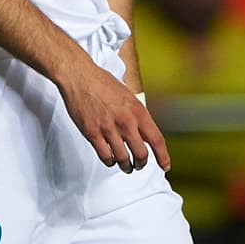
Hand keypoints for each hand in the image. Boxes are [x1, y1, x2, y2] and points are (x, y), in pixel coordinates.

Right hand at [56, 59, 170, 174]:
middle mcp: (125, 121)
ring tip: (126, 166)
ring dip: (126, 166)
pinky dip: (110, 161)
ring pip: (123, 159)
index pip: (156, 139)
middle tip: (139, 164)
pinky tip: (111, 158)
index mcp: (137, 111)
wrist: (79, 76)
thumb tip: (143, 132)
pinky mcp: (93, 133)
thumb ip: (136, 115)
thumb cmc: (102, 82)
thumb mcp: (128, 96)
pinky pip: (105, 156)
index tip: (165, 165)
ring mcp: (109, 129)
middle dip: (142, 163)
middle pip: (141, 154)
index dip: (163, 156)